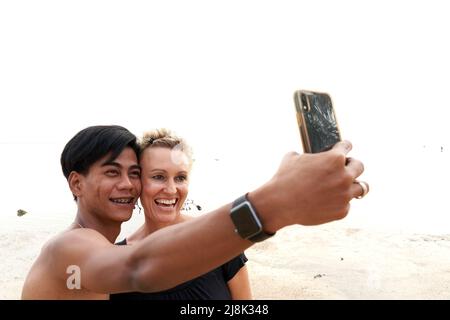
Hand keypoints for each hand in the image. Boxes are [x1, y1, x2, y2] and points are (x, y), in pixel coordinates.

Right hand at [250, 141, 366, 230]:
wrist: (279, 204)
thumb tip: (306, 156)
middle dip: (352, 165)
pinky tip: (331, 201)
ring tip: (346, 186)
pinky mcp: (341, 211)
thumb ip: (306, 155)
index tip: (343, 148)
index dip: (343, 146)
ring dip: (353, 185)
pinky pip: (346, 204)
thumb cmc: (284, 178)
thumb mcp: (293, 158)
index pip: (347, 146)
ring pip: (361, 187)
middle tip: (345, 167)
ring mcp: (344, 195)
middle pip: (359, 166)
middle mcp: (344, 176)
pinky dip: (340, 202)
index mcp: (334, 158)